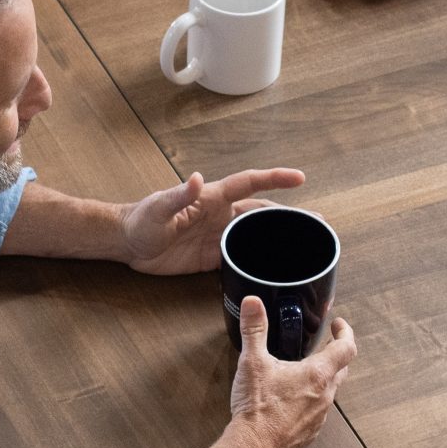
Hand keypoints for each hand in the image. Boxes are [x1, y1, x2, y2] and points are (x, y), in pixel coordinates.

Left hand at [117, 168, 306, 275]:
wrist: (127, 243)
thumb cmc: (141, 219)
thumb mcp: (159, 207)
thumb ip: (178, 194)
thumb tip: (195, 179)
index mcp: (213, 198)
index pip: (250, 183)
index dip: (274, 179)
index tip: (299, 178)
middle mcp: (222, 215)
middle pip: (263, 212)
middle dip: (291, 215)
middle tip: (319, 222)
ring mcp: (219, 236)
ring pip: (257, 236)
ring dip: (281, 239)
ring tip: (308, 245)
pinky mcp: (213, 257)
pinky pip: (242, 259)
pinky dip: (260, 262)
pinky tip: (276, 269)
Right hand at [222, 295, 355, 447]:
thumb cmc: (256, 407)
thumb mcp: (252, 362)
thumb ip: (254, 329)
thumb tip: (253, 303)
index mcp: (317, 374)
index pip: (346, 348)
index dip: (345, 332)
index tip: (338, 324)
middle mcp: (325, 395)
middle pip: (341, 369)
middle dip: (335, 354)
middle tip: (325, 345)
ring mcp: (320, 416)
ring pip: (330, 391)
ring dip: (322, 379)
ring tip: (305, 372)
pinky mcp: (311, 432)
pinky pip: (318, 411)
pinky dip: (311, 400)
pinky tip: (294, 399)